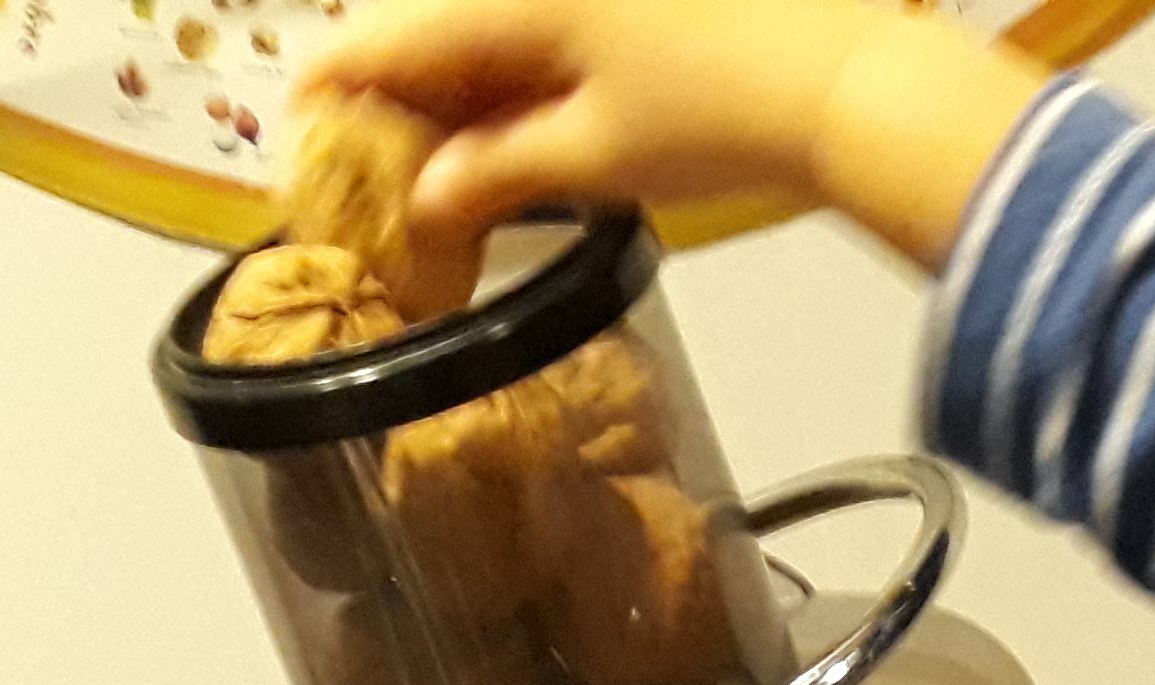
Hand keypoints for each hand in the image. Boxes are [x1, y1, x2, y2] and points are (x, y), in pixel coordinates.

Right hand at [301, 0, 1046, 268]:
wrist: (850, 86)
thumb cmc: (722, 117)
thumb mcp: (596, 160)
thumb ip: (500, 172)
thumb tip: (431, 197)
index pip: (394, 36)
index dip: (341, 80)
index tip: (304, 114)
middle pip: (444, 18)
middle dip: (411, 83)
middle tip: (389, 151)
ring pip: (500, 20)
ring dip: (473, 75)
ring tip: (460, 147)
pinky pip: (552, 18)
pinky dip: (530, 59)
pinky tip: (534, 112)